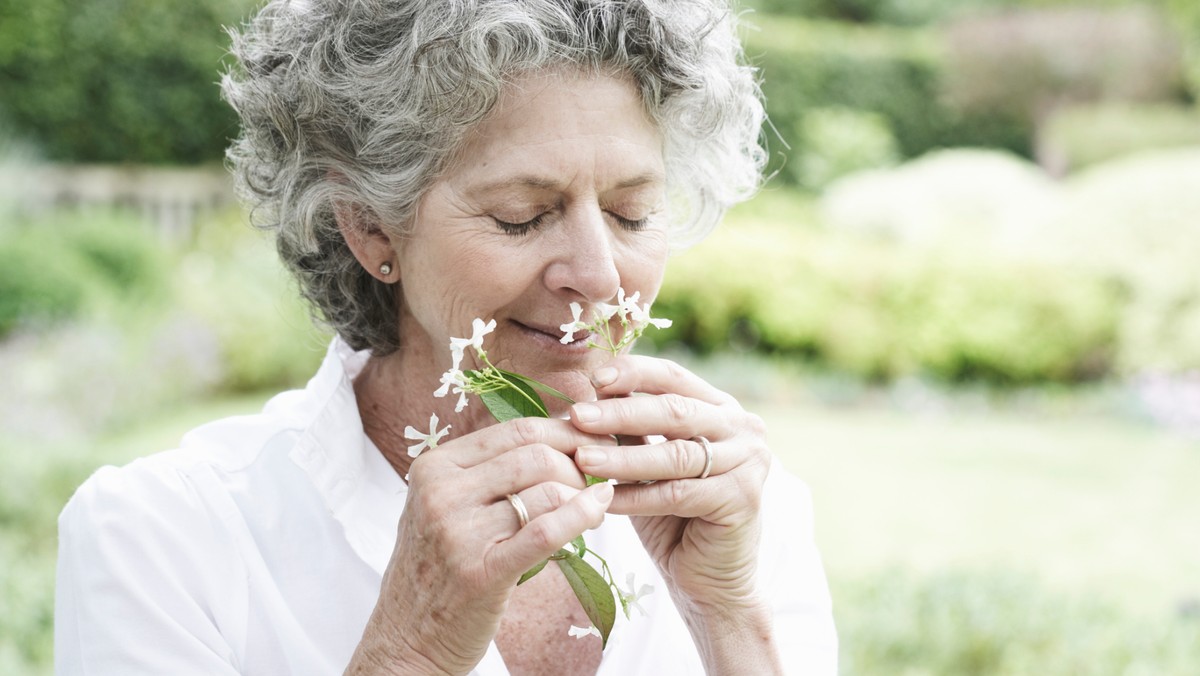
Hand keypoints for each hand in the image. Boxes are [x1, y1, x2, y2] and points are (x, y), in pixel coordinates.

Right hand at [348, 418, 614, 674]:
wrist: (407, 638)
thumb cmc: (439, 567)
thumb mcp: (445, 504)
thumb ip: (489, 470)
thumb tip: (563, 433)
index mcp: (434, 466)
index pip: (517, 429)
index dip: (566, 433)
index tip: (594, 444)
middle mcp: (440, 492)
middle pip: (536, 455)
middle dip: (580, 464)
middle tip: (598, 480)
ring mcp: (457, 532)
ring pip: (546, 489)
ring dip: (583, 494)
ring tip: (592, 506)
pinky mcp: (480, 572)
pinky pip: (546, 531)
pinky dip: (581, 516)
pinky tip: (598, 513)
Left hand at [568, 355, 771, 612]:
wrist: (709, 578)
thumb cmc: (673, 517)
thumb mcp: (649, 463)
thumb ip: (631, 431)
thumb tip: (585, 395)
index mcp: (721, 407)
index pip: (672, 377)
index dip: (632, 374)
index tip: (591, 379)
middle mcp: (743, 428)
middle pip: (674, 411)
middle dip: (621, 412)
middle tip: (578, 416)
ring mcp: (749, 462)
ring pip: (675, 454)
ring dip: (624, 457)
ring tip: (583, 458)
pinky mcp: (743, 498)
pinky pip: (679, 494)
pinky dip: (637, 497)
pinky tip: (604, 500)